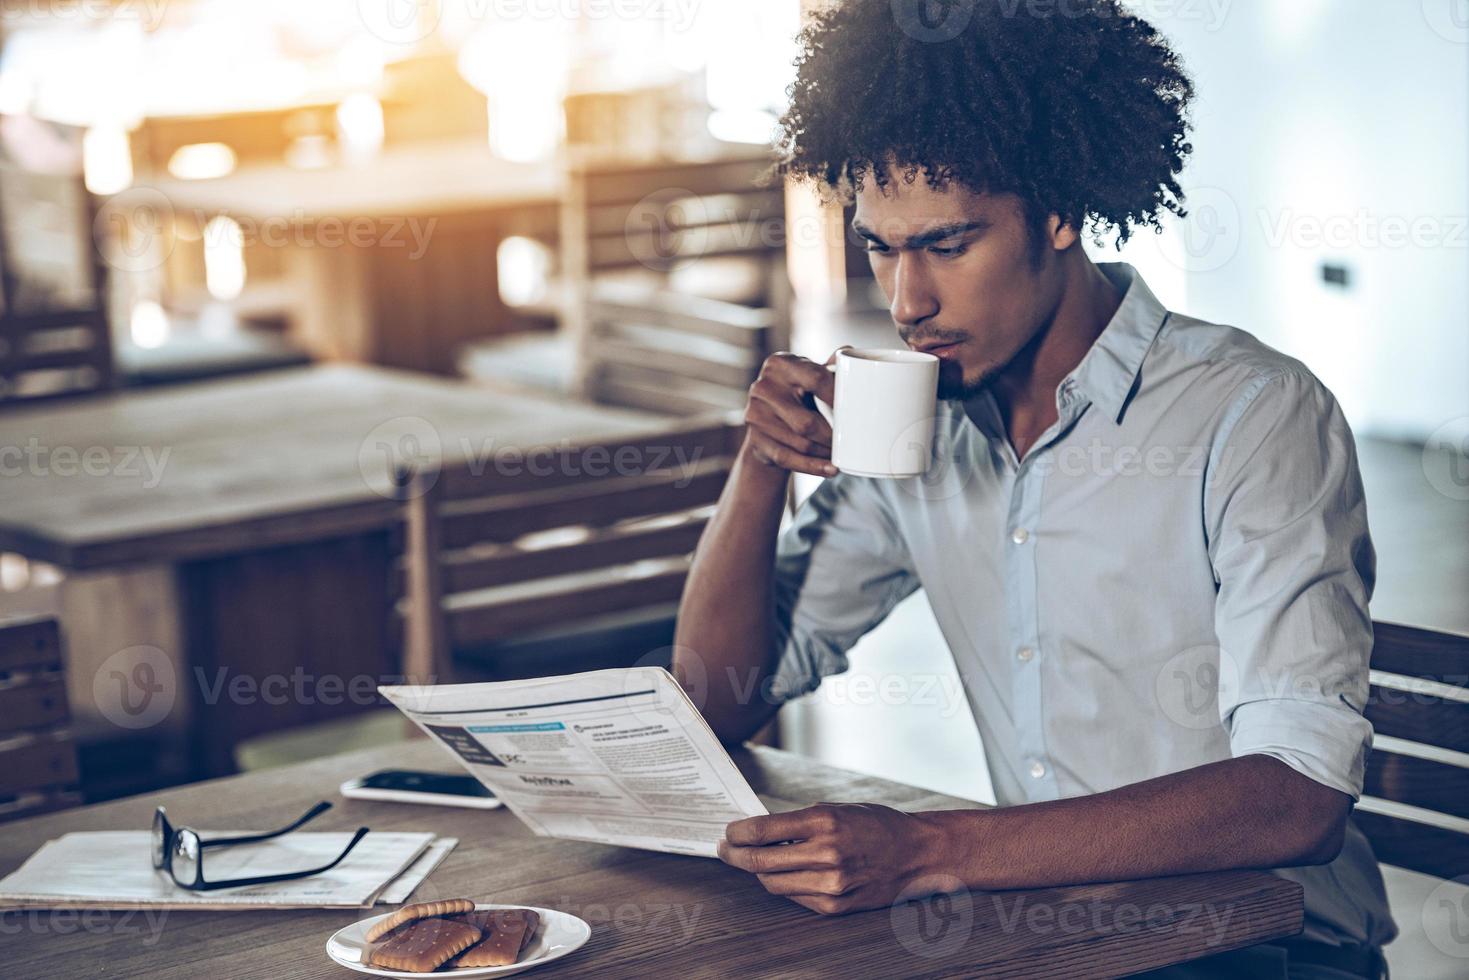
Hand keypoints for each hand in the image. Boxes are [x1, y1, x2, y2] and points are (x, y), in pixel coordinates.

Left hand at [718, 802, 942, 914]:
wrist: (917, 854)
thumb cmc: (877, 825)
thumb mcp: (837, 809)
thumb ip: (799, 821)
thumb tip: (760, 830)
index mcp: (824, 822)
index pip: (763, 831)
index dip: (737, 833)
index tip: (728, 832)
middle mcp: (826, 854)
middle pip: (761, 863)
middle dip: (736, 856)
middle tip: (726, 849)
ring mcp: (831, 884)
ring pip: (773, 884)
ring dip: (757, 873)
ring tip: (752, 861)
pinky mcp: (835, 906)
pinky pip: (795, 897)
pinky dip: (784, 885)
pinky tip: (784, 873)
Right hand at [742, 349, 846, 477]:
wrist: (766, 418)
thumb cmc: (797, 392)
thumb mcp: (809, 374)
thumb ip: (830, 366)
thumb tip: (850, 353)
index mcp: (780, 364)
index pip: (816, 379)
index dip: (839, 397)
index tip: (858, 411)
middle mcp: (762, 387)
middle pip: (807, 422)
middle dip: (833, 437)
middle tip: (851, 442)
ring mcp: (755, 416)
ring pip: (801, 443)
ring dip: (825, 453)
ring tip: (842, 454)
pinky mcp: (755, 441)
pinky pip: (788, 459)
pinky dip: (813, 466)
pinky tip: (831, 469)